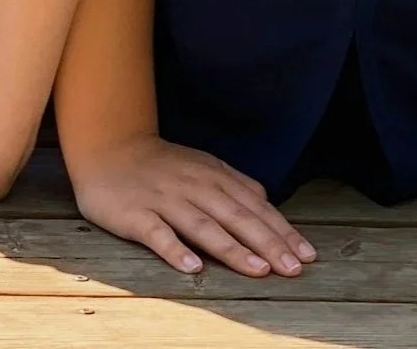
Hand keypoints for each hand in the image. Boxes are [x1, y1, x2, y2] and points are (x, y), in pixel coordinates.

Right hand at [68, 132, 316, 278]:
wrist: (110, 148)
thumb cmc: (162, 165)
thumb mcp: (204, 167)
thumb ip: (234, 185)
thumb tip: (267, 204)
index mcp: (215, 177)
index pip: (256, 208)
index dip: (282, 231)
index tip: (307, 255)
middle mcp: (196, 187)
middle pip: (238, 218)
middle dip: (269, 244)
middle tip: (294, 268)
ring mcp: (166, 200)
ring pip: (204, 226)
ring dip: (233, 249)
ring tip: (258, 270)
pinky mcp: (137, 215)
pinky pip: (158, 234)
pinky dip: (175, 250)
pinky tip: (192, 267)